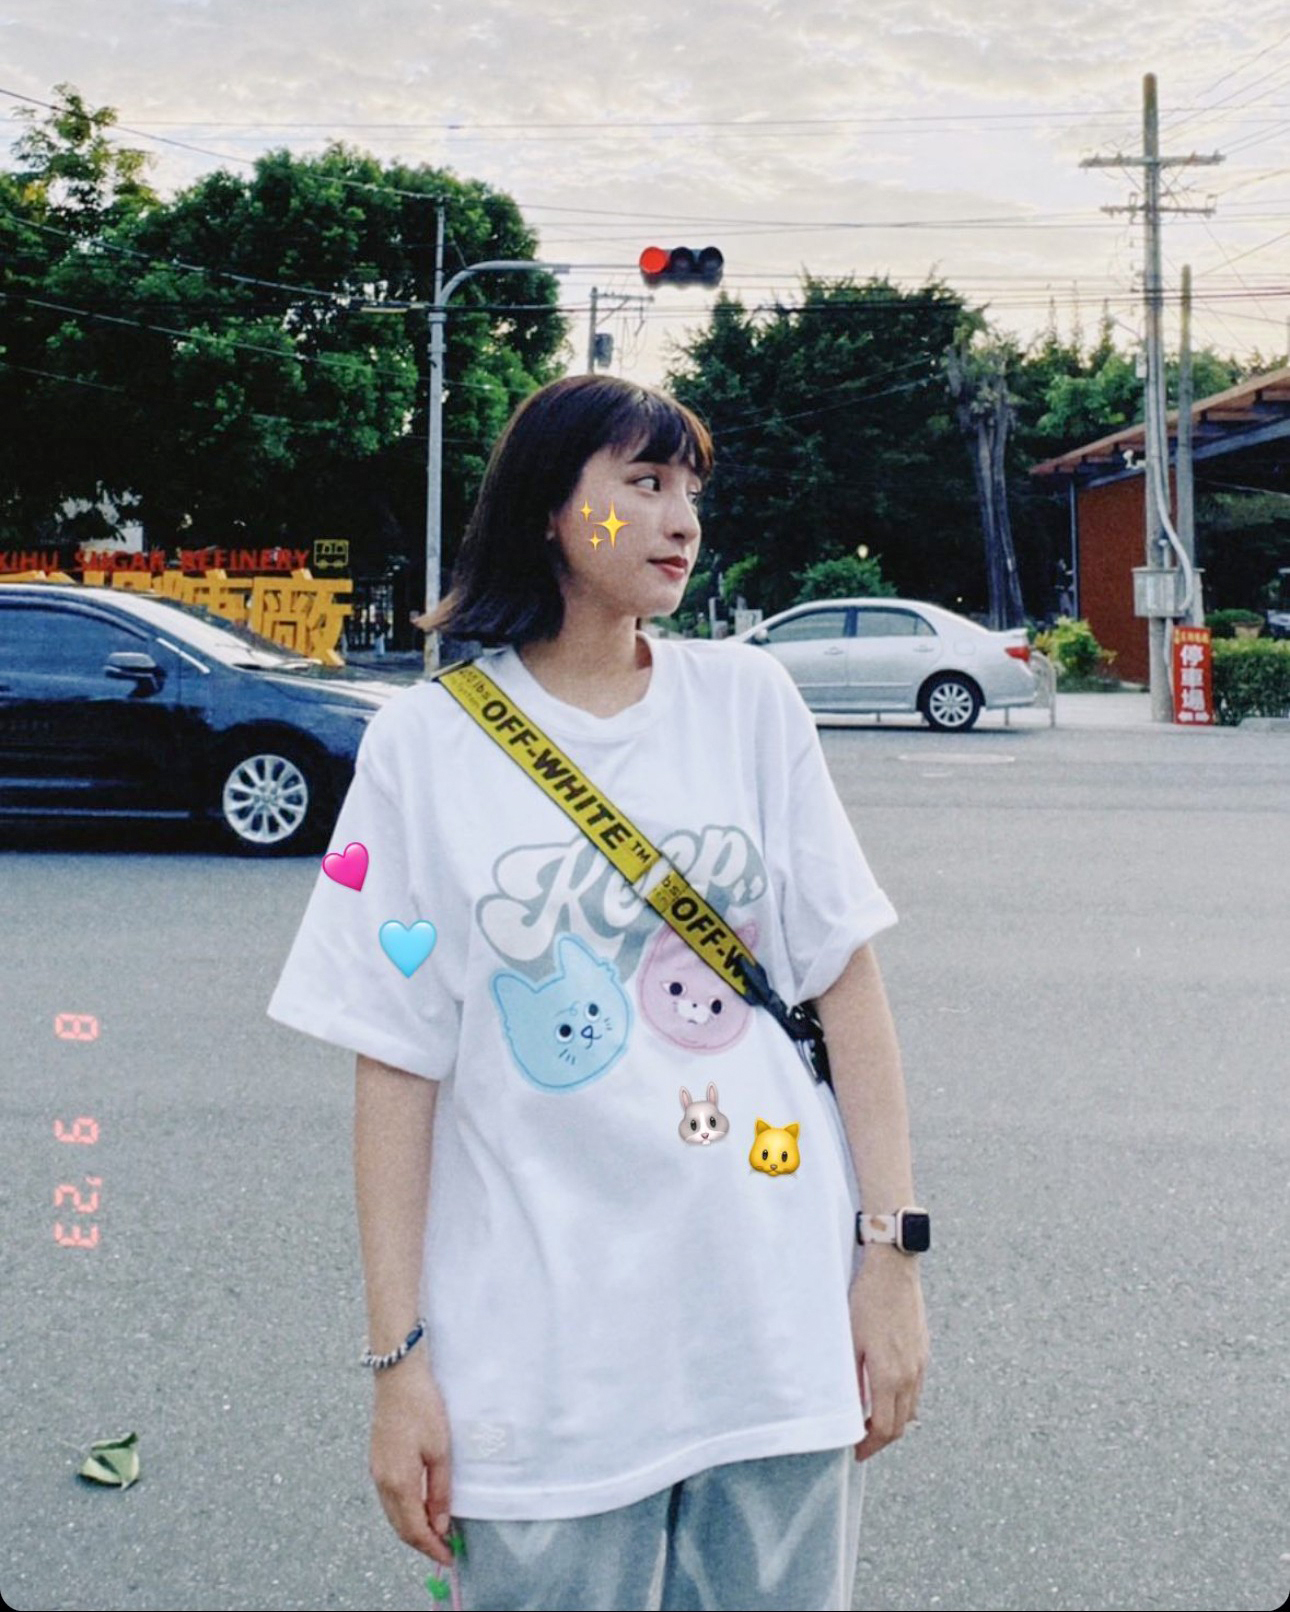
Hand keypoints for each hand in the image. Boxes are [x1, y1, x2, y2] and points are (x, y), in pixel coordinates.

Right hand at [369, 1360, 456, 1567]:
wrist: (398, 1376)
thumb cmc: (423, 1408)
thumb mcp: (440, 1450)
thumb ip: (440, 1491)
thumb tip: (440, 1525)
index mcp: (399, 1482)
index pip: (414, 1530)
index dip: (431, 1548)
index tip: (449, 1558)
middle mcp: (382, 1482)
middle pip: (400, 1527)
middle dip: (422, 1543)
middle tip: (445, 1550)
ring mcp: (376, 1472)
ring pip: (393, 1515)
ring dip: (413, 1528)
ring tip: (437, 1532)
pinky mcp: (377, 1461)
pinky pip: (389, 1499)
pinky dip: (405, 1512)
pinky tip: (420, 1507)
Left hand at [848, 1249, 928, 1462]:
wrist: (894, 1270)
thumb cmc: (866, 1301)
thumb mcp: (850, 1341)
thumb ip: (852, 1381)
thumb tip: (852, 1410)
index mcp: (890, 1376)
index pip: (885, 1428)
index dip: (870, 1446)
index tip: (856, 1452)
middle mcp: (910, 1375)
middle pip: (901, 1425)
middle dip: (881, 1439)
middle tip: (862, 1442)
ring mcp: (920, 1364)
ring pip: (912, 1409)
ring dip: (894, 1421)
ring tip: (872, 1420)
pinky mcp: (924, 1352)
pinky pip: (916, 1389)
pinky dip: (903, 1402)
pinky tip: (886, 1393)